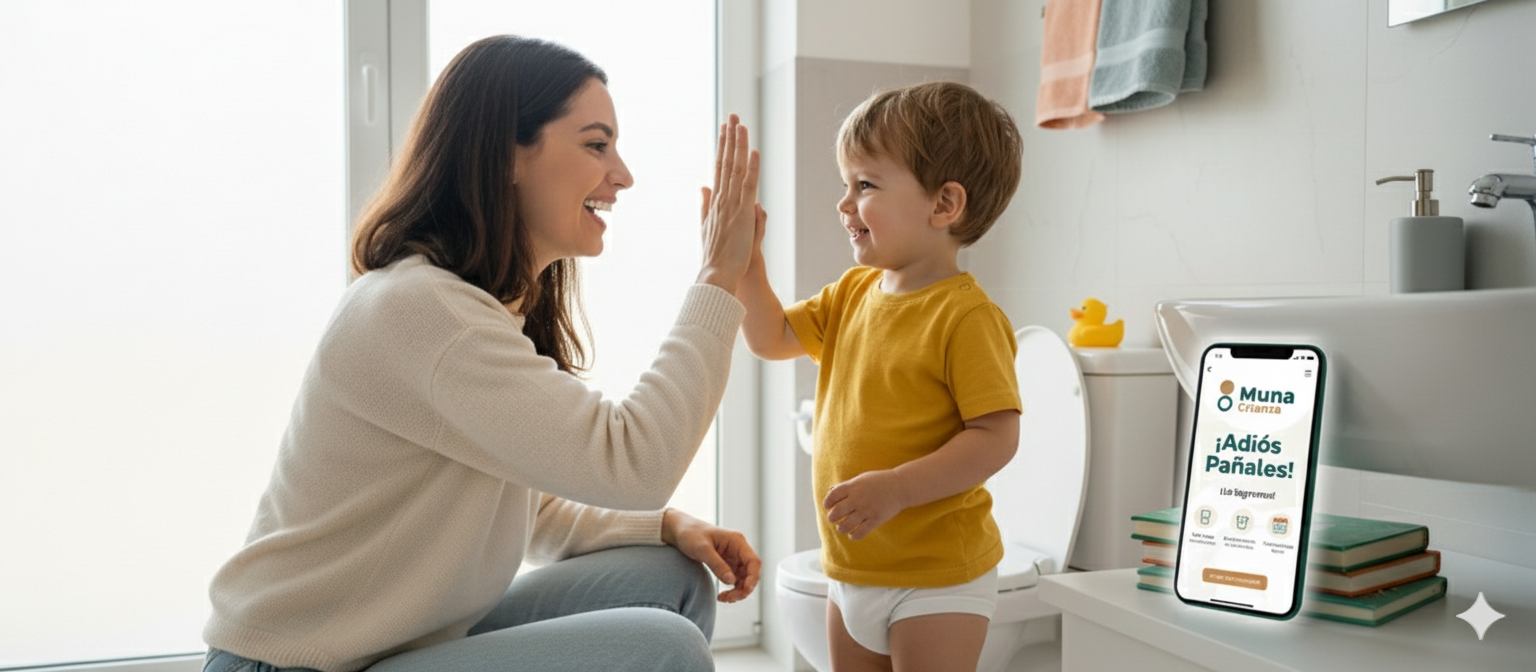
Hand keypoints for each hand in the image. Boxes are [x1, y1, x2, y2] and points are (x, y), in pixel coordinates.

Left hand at [661, 508, 760, 602]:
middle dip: (744, 588)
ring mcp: (733, 557)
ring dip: (738, 591)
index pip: (754, 562)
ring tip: (723, 599)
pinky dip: (731, 589)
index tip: (743, 591)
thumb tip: (732, 582)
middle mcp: (738, 549)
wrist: (678, 530)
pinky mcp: (726, 564)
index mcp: (737, 541)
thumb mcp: (702, 549)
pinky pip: (735, 579)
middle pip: (750, 573)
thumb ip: (717, 565)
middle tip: (729, 599)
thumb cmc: (690, 534)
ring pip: (744, 578)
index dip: (752, 578)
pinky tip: (722, 595)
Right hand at [695, 114, 760, 293]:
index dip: (722, 147)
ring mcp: (731, 205)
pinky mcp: (743, 213)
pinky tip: (753, 151)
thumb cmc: (715, 255)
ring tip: (740, 124)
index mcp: (715, 202)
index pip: (719, 168)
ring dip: (738, 145)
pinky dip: (751, 167)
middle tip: (732, 116)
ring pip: (735, 169)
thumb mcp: (706, 225)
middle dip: (729, 138)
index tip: (724, 129)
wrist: (716, 273)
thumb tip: (703, 185)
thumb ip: (705, 203)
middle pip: (725, 162)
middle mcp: (721, 199)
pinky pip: (748, 185)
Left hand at [823, 470, 910, 540]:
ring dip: (841, 528)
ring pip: (846, 525)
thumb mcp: (861, 478)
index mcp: (853, 486)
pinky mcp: (876, 519)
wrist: (900, 486)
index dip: (827, 503)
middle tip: (834, 518)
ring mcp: (867, 510)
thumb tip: (830, 492)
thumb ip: (847, 486)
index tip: (828, 506)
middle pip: (836, 512)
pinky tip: (852, 534)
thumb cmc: (879, 481)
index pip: (832, 496)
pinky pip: (860, 533)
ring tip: (842, 527)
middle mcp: (858, 498)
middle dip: (832, 517)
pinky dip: (853, 536)